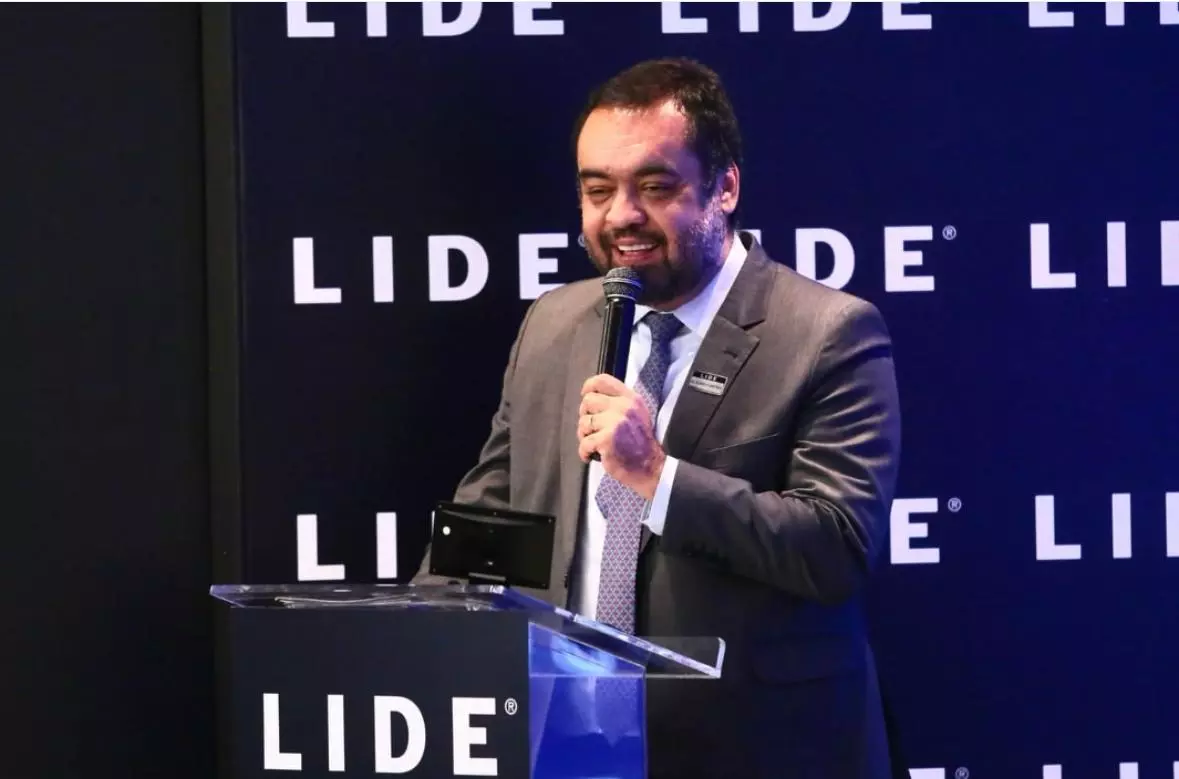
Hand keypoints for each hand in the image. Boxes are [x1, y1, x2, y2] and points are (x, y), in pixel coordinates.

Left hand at [577, 374, 665, 499]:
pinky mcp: (606, 440)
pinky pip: (584, 442)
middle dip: (585, 416)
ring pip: (583, 423)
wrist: (651, 468)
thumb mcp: (636, 415)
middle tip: (592, 429)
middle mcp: (623, 407)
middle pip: (588, 401)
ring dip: (584, 436)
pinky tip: (591, 456)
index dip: (589, 387)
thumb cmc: (640, 444)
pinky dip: (584, 452)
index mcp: (631, 399)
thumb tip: (590, 397)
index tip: (585, 396)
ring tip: (595, 444)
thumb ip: (619, 403)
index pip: (603, 381)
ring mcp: (615, 423)